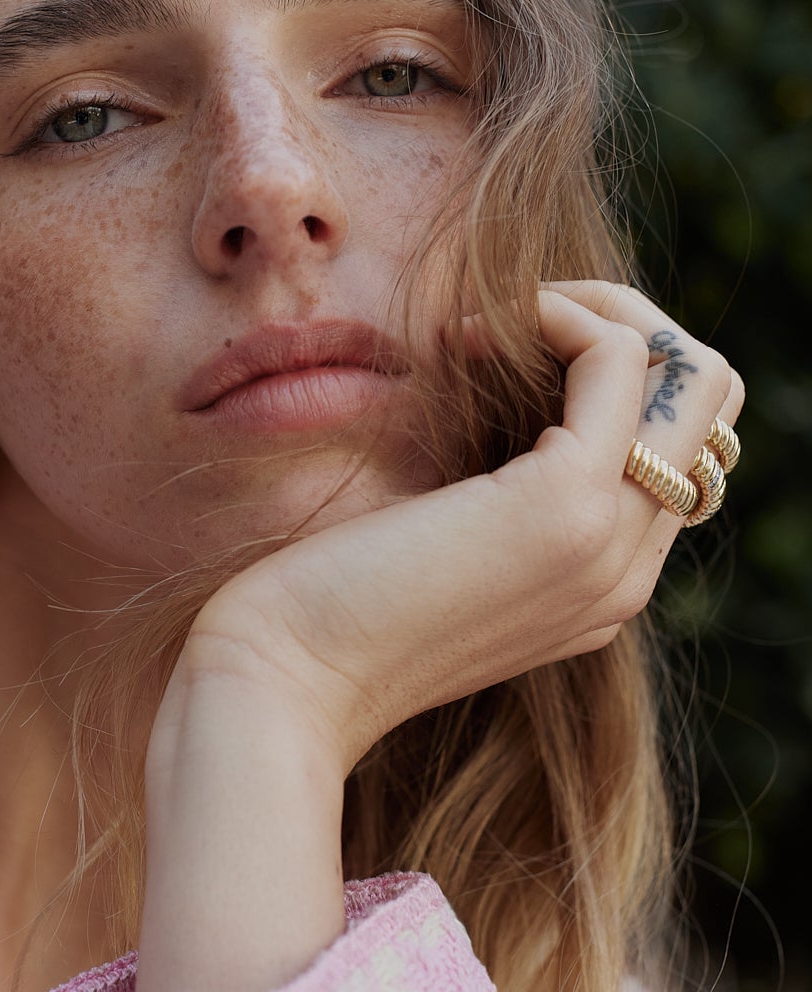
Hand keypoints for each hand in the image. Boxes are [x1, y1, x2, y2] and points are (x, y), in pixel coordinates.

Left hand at [173, 282, 743, 781]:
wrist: (282, 680)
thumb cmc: (322, 605)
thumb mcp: (429, 543)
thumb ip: (484, 491)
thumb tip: (494, 371)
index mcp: (601, 584)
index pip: (679, 448)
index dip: (607, 373)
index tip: (494, 358)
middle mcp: (626, 571)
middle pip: (708, 403)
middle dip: (623, 324)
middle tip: (511, 320)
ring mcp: (607, 540)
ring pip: (692, 372)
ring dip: (597, 310)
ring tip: (486, 327)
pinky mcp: (567, 504)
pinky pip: (622, 360)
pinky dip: (559, 315)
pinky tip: (462, 336)